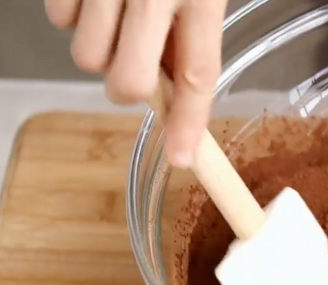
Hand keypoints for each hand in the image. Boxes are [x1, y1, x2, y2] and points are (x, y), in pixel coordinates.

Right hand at [44, 0, 227, 167]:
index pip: (196, 75)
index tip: (182, 156)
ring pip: (88, 58)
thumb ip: (189, 33)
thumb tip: (174, 89)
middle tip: (136, 69)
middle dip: (129, 90)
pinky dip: (74, 18)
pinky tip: (95, 0)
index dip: (188, 122)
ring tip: (116, 21)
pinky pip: (60, 20)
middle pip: (131, 82)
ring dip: (101, 51)